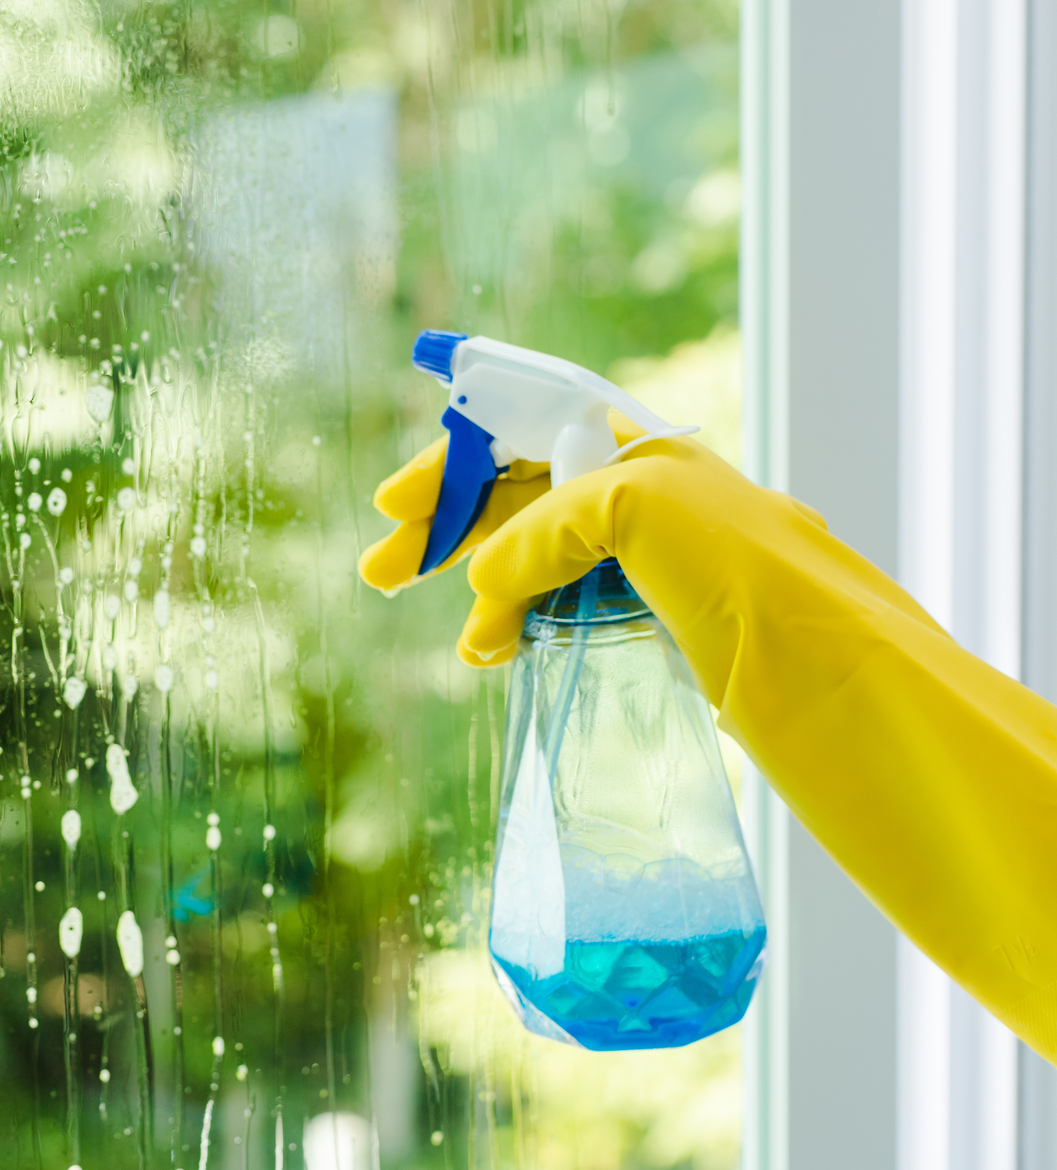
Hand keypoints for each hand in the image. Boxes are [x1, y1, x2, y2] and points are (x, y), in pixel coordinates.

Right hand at [361, 429, 936, 705]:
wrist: (840, 688)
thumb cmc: (749, 581)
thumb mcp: (636, 507)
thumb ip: (548, 523)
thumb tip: (487, 584)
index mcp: (651, 453)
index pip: (530, 428)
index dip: (460, 459)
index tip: (397, 504)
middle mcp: (660, 499)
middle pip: (529, 495)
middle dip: (454, 528)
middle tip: (382, 571)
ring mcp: (667, 567)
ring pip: (549, 561)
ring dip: (488, 592)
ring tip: (467, 647)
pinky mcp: (676, 631)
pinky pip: (578, 611)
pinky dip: (530, 628)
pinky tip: (502, 654)